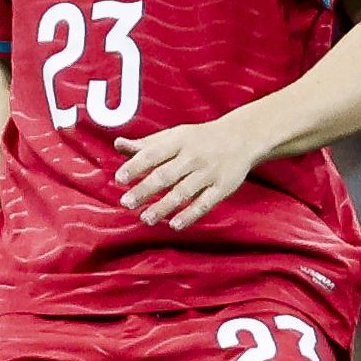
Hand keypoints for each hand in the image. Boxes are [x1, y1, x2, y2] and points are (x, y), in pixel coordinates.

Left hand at [113, 113, 267, 229]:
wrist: (242, 137)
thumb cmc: (199, 139)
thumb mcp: (174, 136)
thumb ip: (147, 144)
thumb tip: (118, 144)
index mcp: (178, 141)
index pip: (153, 154)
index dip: (135, 166)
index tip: (119, 179)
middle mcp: (193, 157)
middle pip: (166, 175)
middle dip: (145, 190)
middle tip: (126, 203)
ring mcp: (209, 173)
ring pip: (183, 192)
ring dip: (163, 206)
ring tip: (145, 219)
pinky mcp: (222, 188)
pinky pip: (204, 203)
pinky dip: (190, 215)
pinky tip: (174, 225)